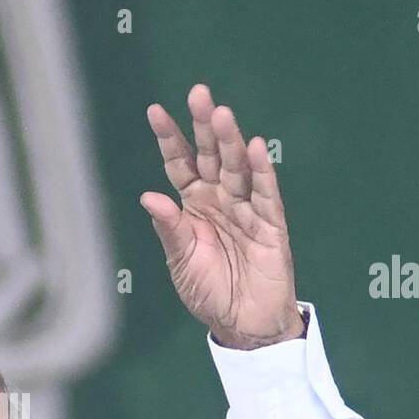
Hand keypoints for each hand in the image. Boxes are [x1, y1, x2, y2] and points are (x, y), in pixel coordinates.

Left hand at [141, 84, 302, 348]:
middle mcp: (220, 199)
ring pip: (238, 168)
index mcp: (194, 205)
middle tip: (199, 93)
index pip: (179, 164)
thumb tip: (148, 196)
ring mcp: (246, 209)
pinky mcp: (270, 225)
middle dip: (204, 126)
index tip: (155, 111)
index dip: (169, 138)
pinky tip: (256, 147)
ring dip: (230, 142)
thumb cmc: (209, 292)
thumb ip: (170, 229)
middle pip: (210, 155)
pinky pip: (266, 194)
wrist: (243, 324)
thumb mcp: (182, 262)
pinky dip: (262, 171)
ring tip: (222, 115)